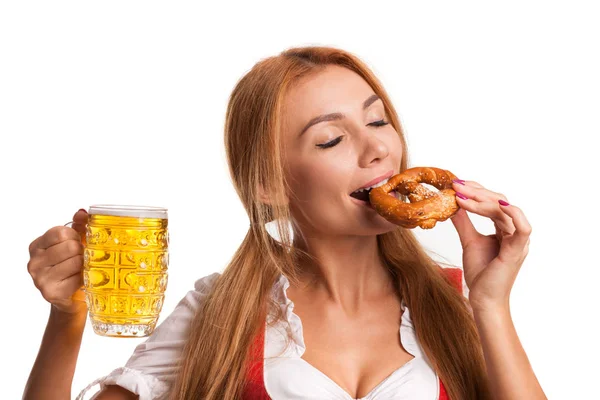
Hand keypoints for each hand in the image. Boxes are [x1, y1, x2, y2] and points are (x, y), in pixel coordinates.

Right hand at [27, 209, 88, 314]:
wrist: (72, 297)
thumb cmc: (73, 266)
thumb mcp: (75, 242)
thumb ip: (79, 225)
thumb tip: (82, 213)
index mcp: (37, 246)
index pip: (60, 232)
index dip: (75, 237)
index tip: (76, 244)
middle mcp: (34, 262)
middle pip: (70, 247)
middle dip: (81, 252)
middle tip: (80, 259)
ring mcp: (40, 278)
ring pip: (75, 262)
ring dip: (84, 266)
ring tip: (80, 270)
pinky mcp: (50, 292)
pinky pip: (77, 278)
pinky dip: (84, 279)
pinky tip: (79, 282)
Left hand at [450, 180, 531, 310]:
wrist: (483, 300)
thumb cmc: (481, 274)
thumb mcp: (469, 241)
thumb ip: (464, 222)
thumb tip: (453, 205)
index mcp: (505, 230)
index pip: (494, 202)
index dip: (477, 191)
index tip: (457, 185)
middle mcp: (514, 232)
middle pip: (500, 202)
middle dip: (477, 192)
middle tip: (456, 186)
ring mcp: (518, 241)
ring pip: (505, 210)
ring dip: (482, 200)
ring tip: (461, 196)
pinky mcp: (517, 250)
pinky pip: (522, 228)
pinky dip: (512, 213)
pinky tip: (496, 204)